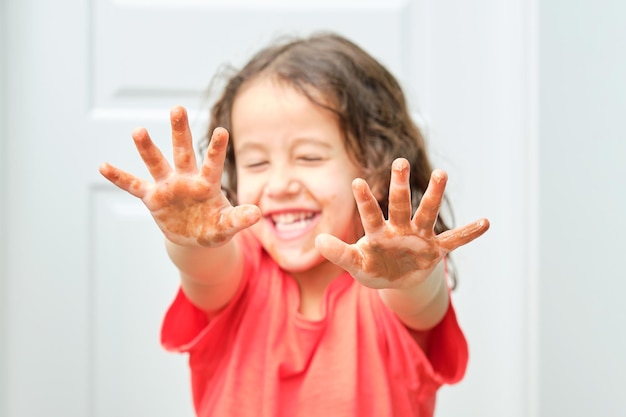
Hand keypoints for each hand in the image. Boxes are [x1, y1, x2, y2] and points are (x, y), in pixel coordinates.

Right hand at [98, 106, 260, 246]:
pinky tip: (103, 165)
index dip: (216, 149)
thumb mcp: (227, 226)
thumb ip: (239, 219)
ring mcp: (168, 186)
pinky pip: (133, 185)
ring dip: (147, 148)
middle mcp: (186, 179)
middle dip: (180, 131)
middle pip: (183, 151)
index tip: (221, 130)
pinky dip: (119, 177)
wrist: (195, 237)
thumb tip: (258, 214)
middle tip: (178, 108)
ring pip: (156, 163)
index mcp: (207, 184)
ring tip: (138, 130)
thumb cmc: (214, 227)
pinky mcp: (153, 198)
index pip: (212, 163)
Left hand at [315, 158, 488, 288]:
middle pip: (400, 204)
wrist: (396, 279)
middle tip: (400, 161)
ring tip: (442, 173)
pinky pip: (454, 241)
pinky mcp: (434, 250)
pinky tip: (486, 222)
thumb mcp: (355, 264)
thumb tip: (318, 241)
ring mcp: (419, 236)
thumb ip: (338, 253)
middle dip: (400, 185)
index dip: (365, 199)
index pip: (370, 213)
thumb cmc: (372, 267)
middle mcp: (399, 228)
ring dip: (434, 194)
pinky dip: (469, 233)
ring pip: (427, 213)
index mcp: (378, 232)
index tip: (357, 181)